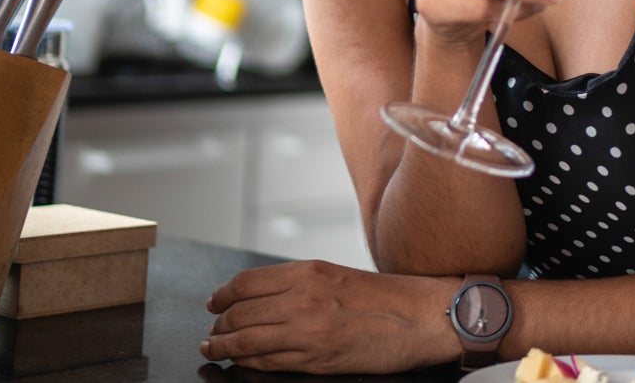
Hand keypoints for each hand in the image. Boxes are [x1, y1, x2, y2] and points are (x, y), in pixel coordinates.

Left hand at [201, 260, 456, 371]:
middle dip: (218, 326)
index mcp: (308, 272)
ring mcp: (306, 330)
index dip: (221, 296)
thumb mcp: (338, 276)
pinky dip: (247, 363)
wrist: (422, 317)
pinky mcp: (315, 358)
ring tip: (214, 350)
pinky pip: (267, 362)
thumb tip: (264, 297)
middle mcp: (302, 298)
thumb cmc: (388, 298)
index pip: (245, 283)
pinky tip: (240, 363)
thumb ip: (301, 283)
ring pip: (245, 340)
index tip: (213, 304)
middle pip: (239, 313)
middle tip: (212, 333)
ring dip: (222, 347)